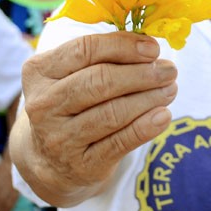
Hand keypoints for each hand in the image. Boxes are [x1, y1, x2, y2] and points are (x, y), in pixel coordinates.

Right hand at [16, 31, 177, 205]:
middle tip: (170, 70)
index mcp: (39, 72)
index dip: (123, 46)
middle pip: (99, 81)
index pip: (84, 50)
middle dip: (141, 74)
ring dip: (149, 98)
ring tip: (171, 89)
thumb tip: (148, 45)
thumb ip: (102, 56)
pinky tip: (164, 115)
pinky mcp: (82, 165)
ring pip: (112, 113)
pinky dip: (146, 127)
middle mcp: (43, 105)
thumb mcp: (71, 75)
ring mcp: (60, 139)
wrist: (48, 160)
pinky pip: (120, 142)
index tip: (153, 48)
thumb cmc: (69, 103)